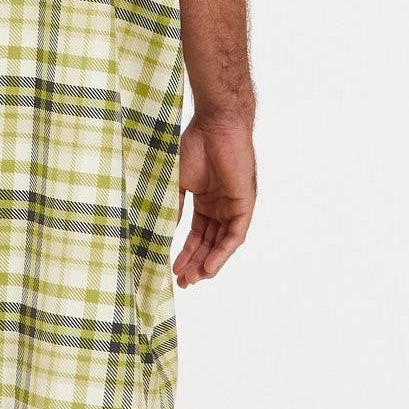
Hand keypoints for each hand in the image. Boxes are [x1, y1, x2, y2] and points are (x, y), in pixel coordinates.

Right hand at [173, 114, 255, 287]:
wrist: (215, 125)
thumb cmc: (194, 146)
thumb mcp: (178, 183)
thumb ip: (174, 208)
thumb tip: (163, 233)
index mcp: (206, 200)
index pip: (197, 234)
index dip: (185, 253)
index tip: (172, 270)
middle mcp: (221, 206)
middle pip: (209, 242)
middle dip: (196, 263)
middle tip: (182, 283)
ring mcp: (234, 205)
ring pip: (223, 243)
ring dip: (209, 262)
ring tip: (193, 280)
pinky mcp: (245, 203)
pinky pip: (235, 235)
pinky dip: (223, 252)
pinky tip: (210, 267)